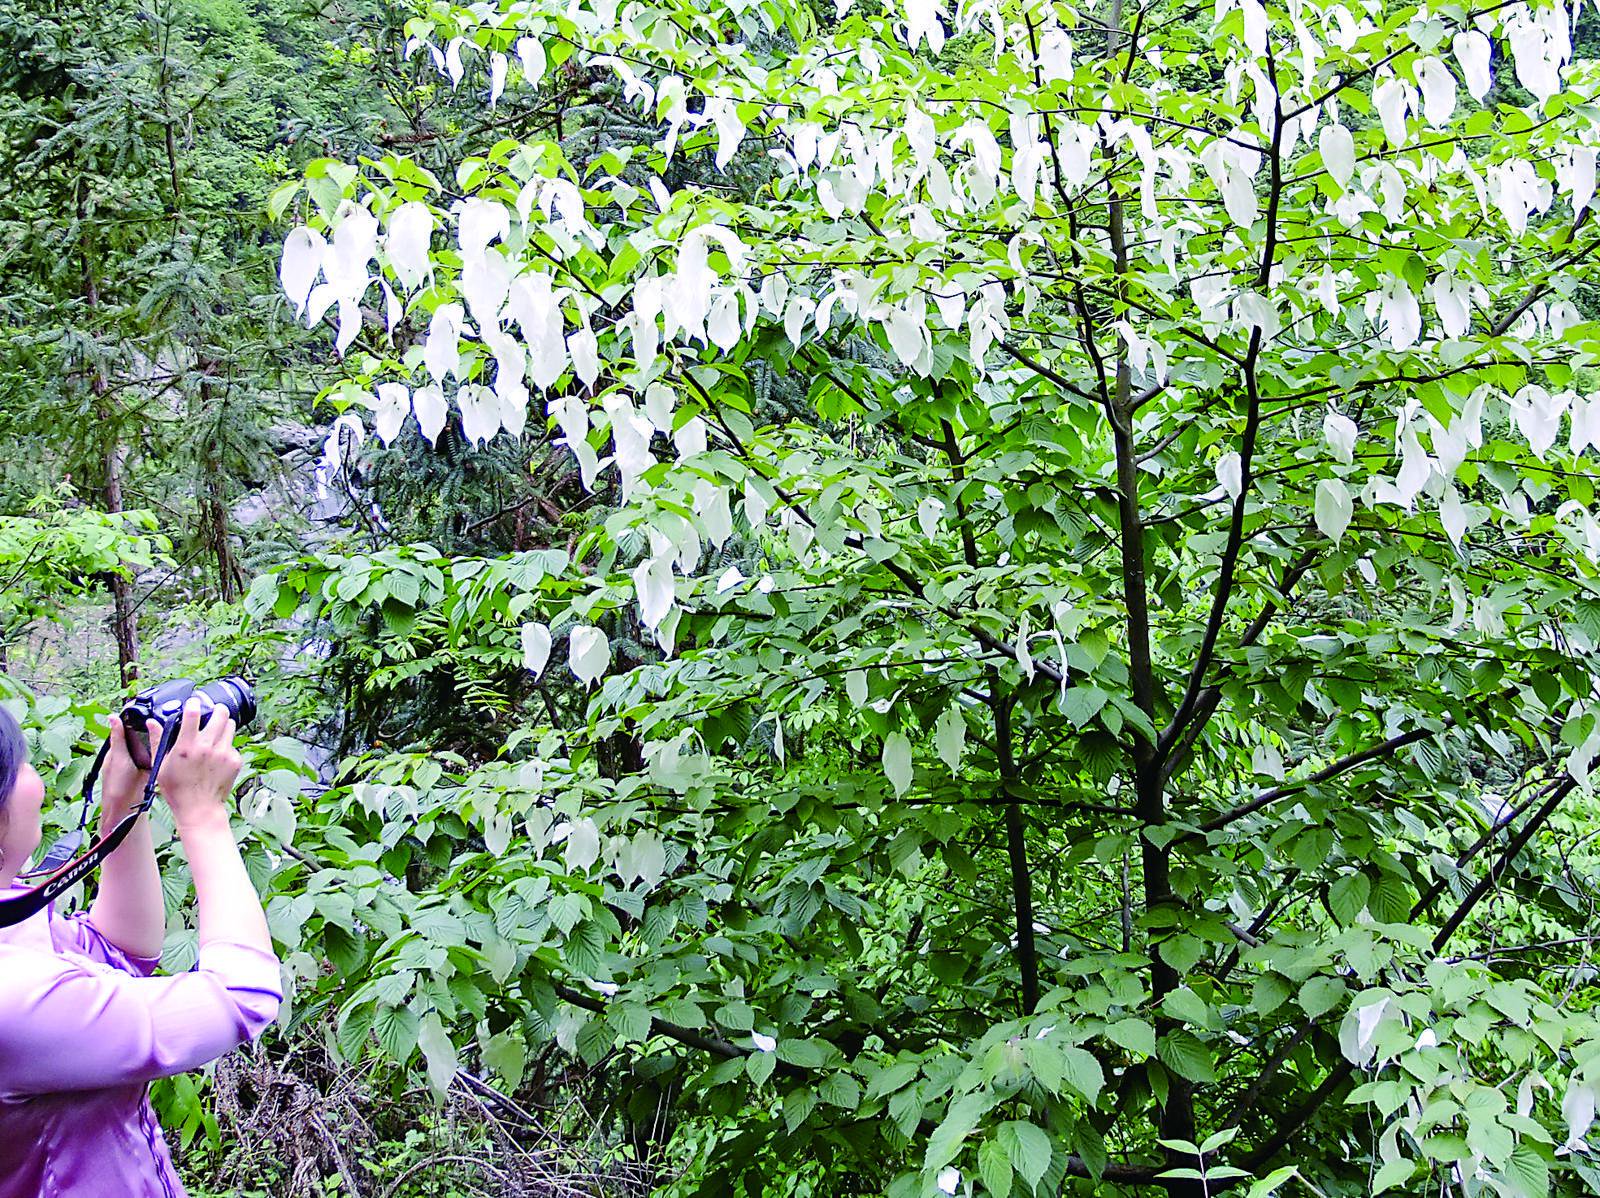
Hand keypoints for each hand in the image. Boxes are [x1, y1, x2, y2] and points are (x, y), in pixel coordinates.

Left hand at [100, 714, 159, 824]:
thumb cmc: (118, 785)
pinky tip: (167, 751)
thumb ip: (118, 737)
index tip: (145, 709)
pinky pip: (154, 757)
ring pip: (148, 746)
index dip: (135, 719)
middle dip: (148, 729)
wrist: (126, 808)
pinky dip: (159, 753)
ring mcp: (137, 763)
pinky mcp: (146, 771)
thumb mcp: (119, 757)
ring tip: (167, 732)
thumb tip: (112, 717)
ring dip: (156, 741)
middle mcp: (127, 755)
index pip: (126, 729)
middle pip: (139, 737)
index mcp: (118, 750)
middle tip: (161, 719)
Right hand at [157, 701, 243, 831]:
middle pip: (220, 714)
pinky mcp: (234, 761)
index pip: (193, 714)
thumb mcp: (161, 765)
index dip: (194, 704)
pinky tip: (217, 754)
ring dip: (223, 724)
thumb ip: (158, 741)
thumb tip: (152, 722)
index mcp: (186, 747)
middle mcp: (207, 748)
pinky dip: (226, 745)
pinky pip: (232, 744)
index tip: (194, 702)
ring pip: (230, 725)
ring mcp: (223, 754)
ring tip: (215, 731)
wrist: (199, 809)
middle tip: (212, 712)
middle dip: (216, 710)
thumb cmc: (177, 789)